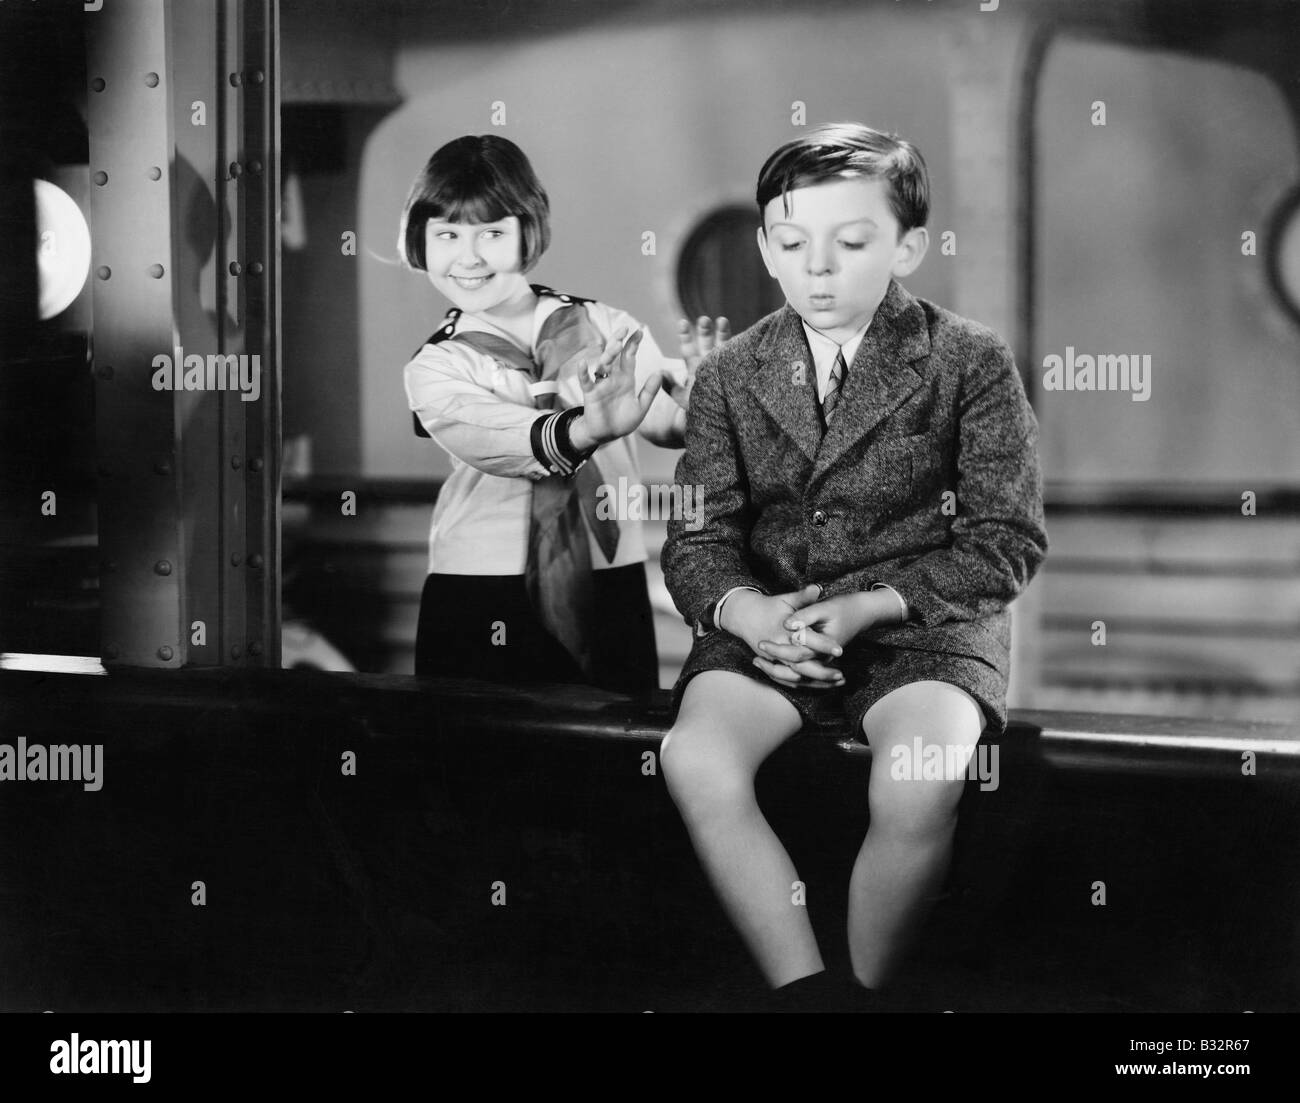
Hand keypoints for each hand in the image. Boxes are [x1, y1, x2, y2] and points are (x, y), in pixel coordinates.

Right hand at [572, 328, 661, 446]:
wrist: (607, 435)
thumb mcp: (641, 407)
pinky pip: (585, 381)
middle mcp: (613, 378)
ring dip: (608, 355)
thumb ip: (649, 391)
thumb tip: (659, 373)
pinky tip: (583, 363)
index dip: (634, 344)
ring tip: (615, 345)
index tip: (640, 330)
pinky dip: (583, 372)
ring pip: (602, 365)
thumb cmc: (624, 421)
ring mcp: (601, 384)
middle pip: (615, 355)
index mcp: (626, 379)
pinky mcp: (590, 394)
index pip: (630, 357)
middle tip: (624, 328)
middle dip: (619, 341)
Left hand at [665, 315, 730, 410]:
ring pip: (723, 344)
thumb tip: (660, 372)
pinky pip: (738, 354)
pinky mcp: (737, 368)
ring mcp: (724, 364)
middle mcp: (709, 363)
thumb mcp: (684, 398)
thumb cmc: (701, 410)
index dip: (685, 335)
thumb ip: (671, 387)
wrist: (721, 420)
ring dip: (722, 332)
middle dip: (704, 330)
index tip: (682, 323)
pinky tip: (739, 337)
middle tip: (702, 319)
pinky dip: (738, 344)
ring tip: (722, 320)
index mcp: (696, 367)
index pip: (689, 348)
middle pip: (706, 342)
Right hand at [724, 585, 844, 689]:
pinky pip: (790, 680)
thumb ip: (803, 597)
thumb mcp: (786, 599)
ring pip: (796, 676)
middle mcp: (778, 647)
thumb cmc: (769, 607)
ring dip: (817, 681)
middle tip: (841, 675)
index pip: (806, 640)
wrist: (745, 617)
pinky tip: (823, 685)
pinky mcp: (773, 665)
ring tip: (837, 682)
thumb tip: (817, 588)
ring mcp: (774, 659)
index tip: (840, 649)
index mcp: (784, 631)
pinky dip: (806, 684)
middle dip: (822, 672)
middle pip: (801, 664)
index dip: (823, 645)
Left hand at [758, 592, 897, 670]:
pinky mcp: (822, 661)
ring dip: (778, 672)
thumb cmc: (843, 607)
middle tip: (755, 655)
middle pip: (796, 667)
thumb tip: (786, 623)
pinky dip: (786, 674)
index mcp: (825, 644)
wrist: (862, 613)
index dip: (778, 648)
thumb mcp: (824, 607)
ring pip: (798, 676)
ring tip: (757, 662)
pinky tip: (770, 668)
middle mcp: (825, 657)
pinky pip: (802, 675)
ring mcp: (824, 661)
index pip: (797, 652)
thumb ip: (805, 614)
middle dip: (774, 662)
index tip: (761, 643)